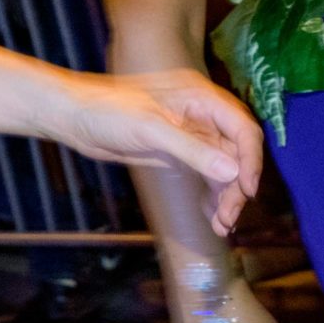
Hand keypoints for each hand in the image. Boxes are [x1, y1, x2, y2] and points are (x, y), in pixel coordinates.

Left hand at [52, 68, 262, 236]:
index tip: (246, 190)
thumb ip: (192, 149)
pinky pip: (205, 172)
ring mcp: (190, 132)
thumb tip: (233, 172)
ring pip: (223, 166)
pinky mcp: (177, 149)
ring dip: (226, 195)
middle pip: (236, 151)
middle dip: (237, 185)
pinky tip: (212, 217)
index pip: (242, 128)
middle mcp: (201, 113)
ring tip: (222, 225)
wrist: (72, 116)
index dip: (250, 160)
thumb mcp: (150, 129)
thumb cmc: (106, 110)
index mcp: (200, 97)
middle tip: (228, 217)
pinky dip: (211, 193)